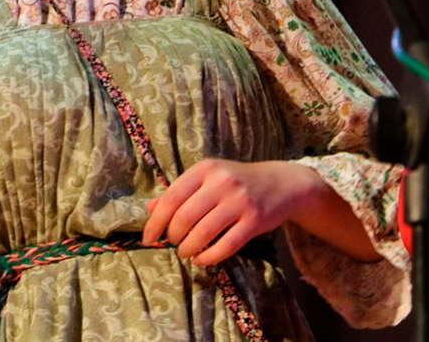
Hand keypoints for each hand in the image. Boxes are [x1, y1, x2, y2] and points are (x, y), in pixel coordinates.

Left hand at [142, 159, 321, 266]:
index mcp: (204, 169)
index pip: (172, 197)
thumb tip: (150, 208)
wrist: (281, 183)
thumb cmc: (235, 181)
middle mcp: (221, 182)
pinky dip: (210, 256)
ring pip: (204, 232)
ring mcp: (240, 201)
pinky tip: (201, 260)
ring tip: (184, 252)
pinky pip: (227, 244)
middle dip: (172, 236)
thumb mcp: (206, 178)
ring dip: (189, 248)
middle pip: (185, 216)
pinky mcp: (255, 220)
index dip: (156, 220)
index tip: (148, 237)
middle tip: (171, 244)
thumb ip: (179, 191)